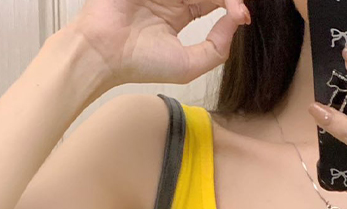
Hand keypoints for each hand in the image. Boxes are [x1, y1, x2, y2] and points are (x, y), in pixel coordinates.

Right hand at [69, 0, 249, 88]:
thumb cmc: (142, 64)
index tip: (243, 15)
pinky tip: (183, 2)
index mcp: (181, 12)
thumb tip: (236, 21)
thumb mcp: (190, 65)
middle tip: (236, 5)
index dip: (232, 4)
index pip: (215, 0)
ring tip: (221, 1)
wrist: (104, 53)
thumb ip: (217, 47)